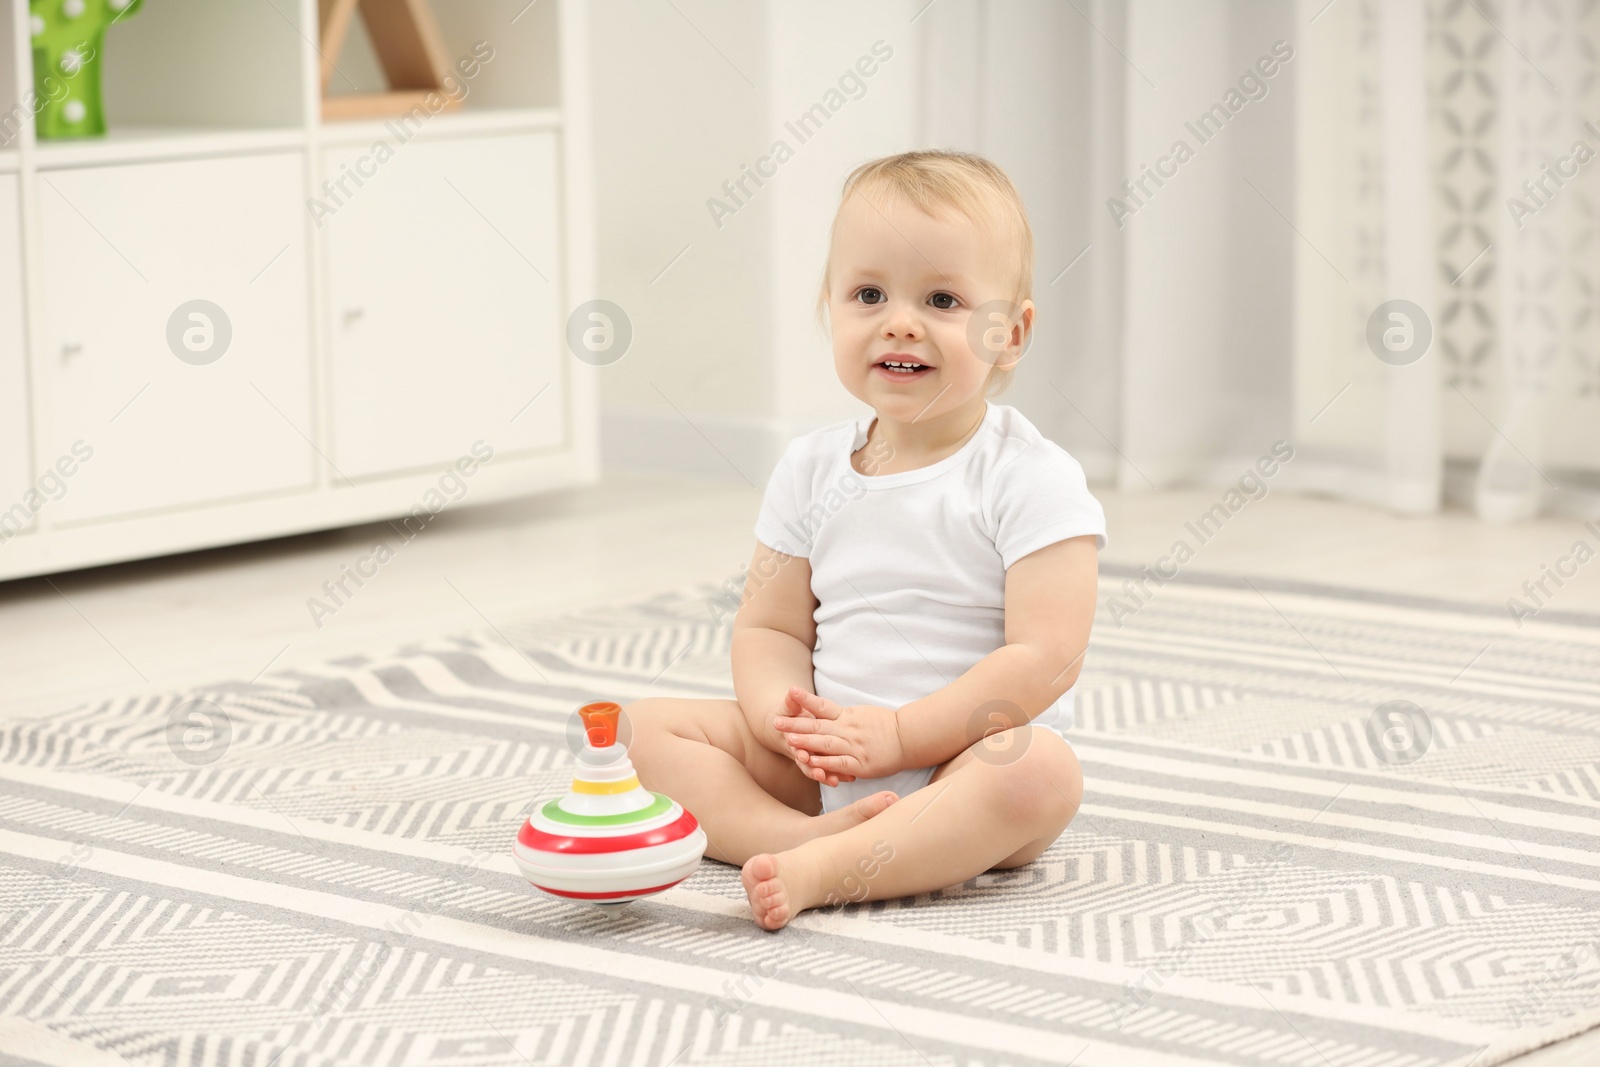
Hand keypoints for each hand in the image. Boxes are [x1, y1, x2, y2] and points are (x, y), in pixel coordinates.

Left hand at [774, 686, 904, 781]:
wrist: (908, 738)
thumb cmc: (884, 725)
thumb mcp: (860, 714)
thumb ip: (840, 715)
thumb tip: (821, 711)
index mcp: (846, 716)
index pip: (822, 705)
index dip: (805, 699)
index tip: (790, 691)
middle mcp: (847, 730)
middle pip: (818, 725)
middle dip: (796, 724)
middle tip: (776, 722)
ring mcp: (853, 747)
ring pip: (826, 744)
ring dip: (807, 743)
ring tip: (790, 741)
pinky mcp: (860, 764)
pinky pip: (840, 764)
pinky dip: (825, 764)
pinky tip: (812, 764)